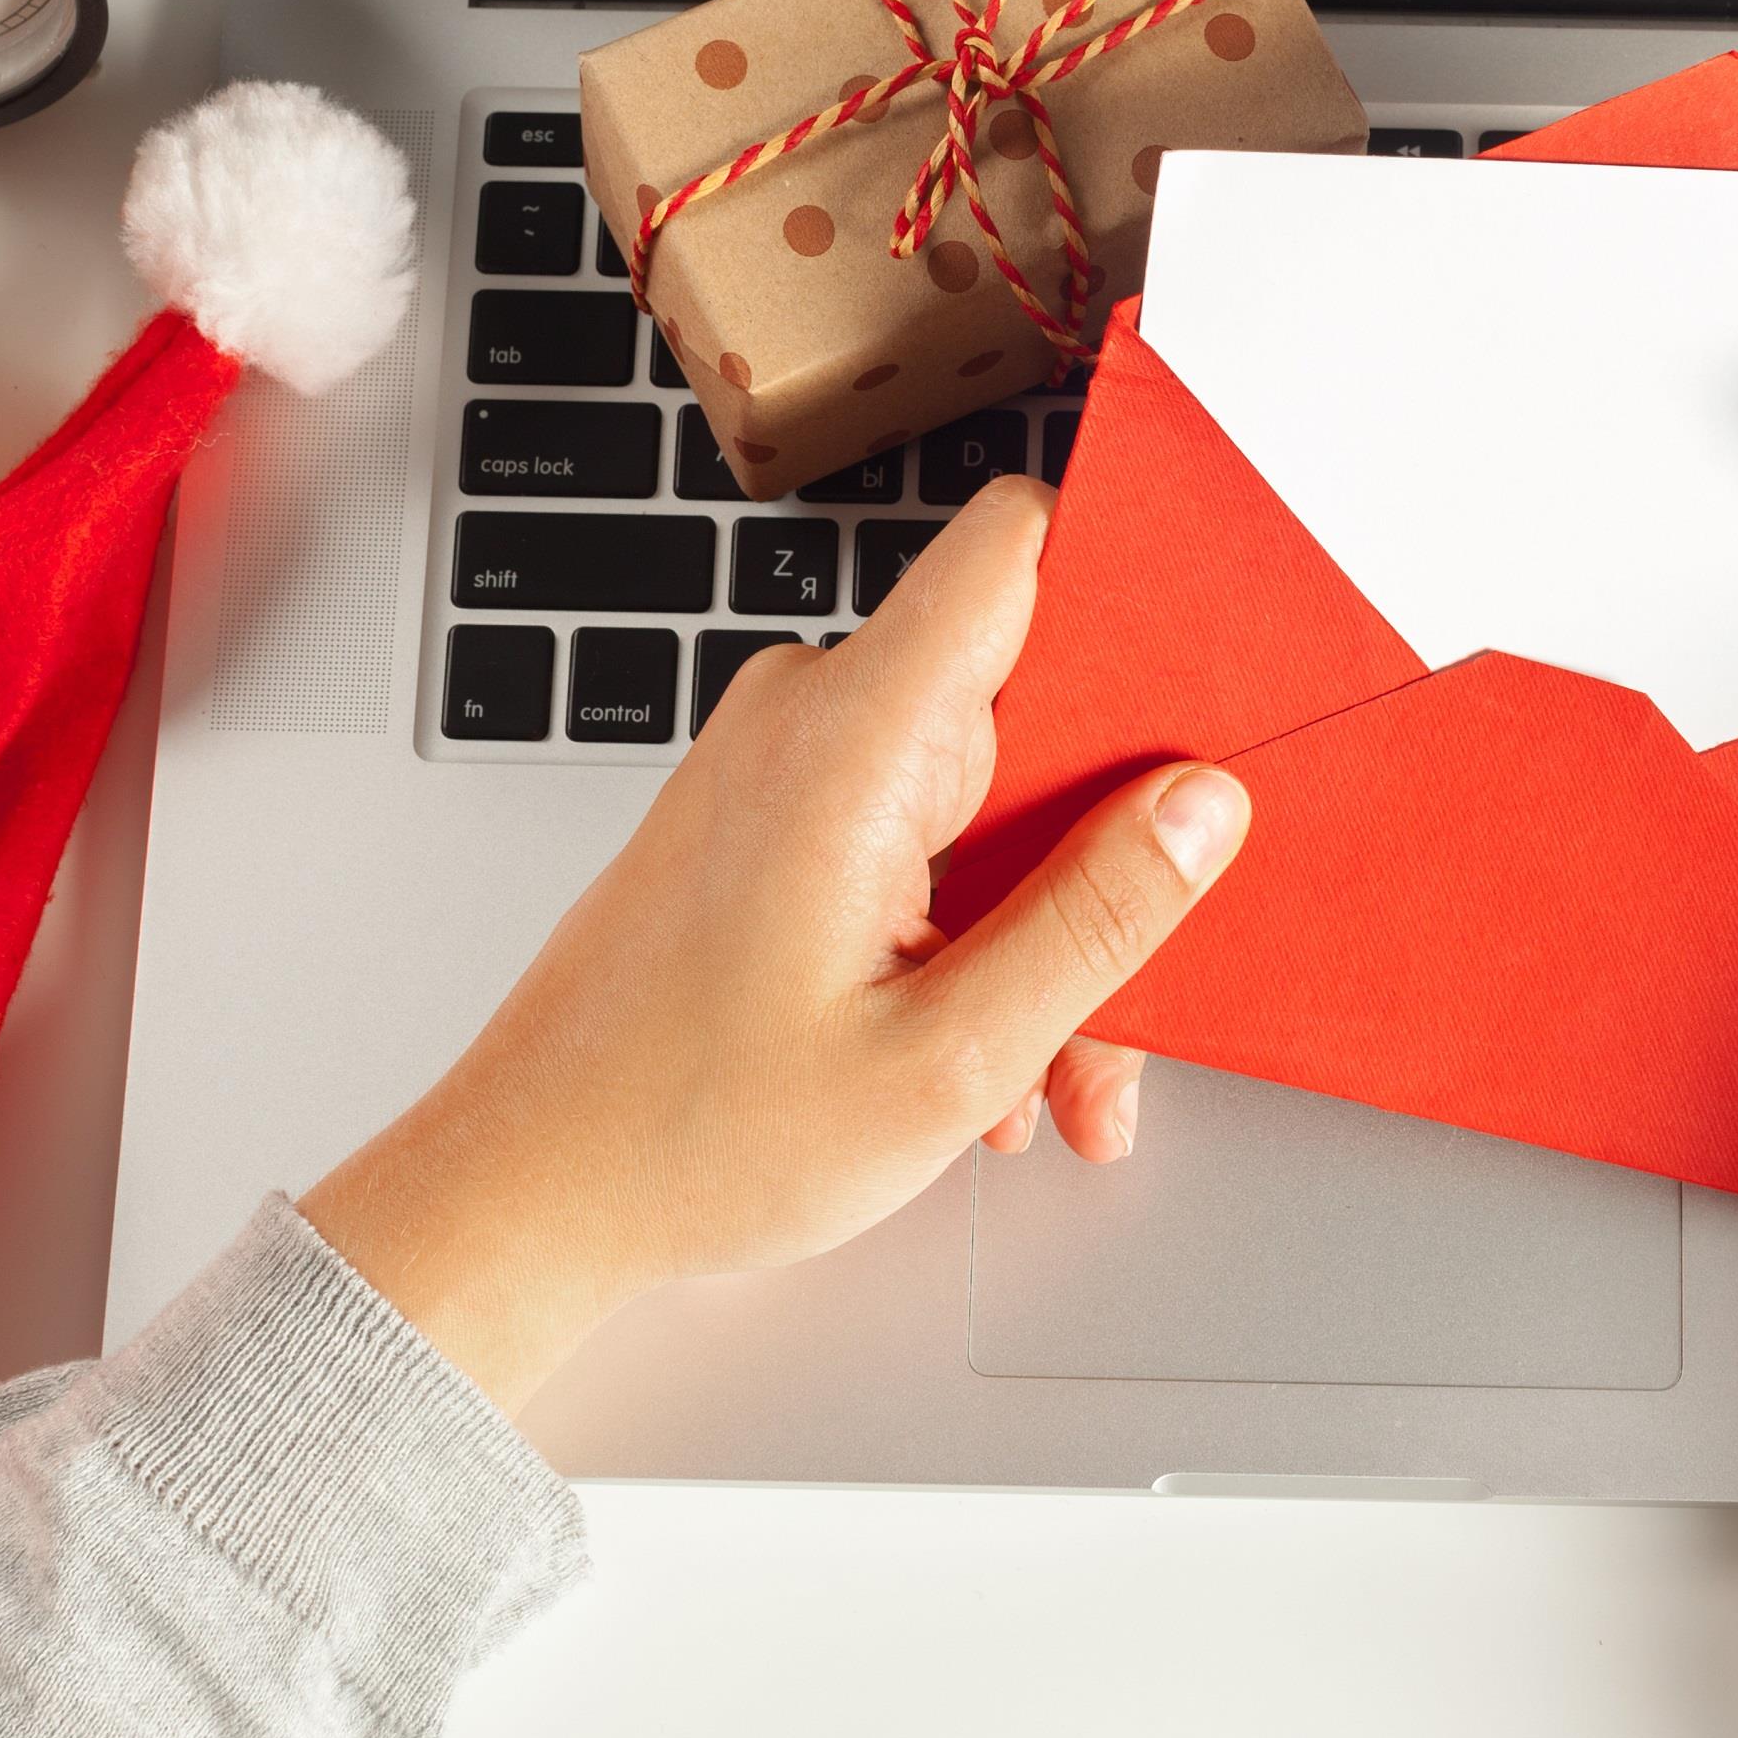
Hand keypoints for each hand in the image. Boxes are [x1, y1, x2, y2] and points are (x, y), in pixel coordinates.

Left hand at [298, 479, 1247, 1410]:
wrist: (527, 1193)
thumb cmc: (682, 1136)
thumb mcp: (946, 1058)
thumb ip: (1097, 918)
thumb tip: (1203, 806)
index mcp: (854, 735)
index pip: (1016, 544)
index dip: (1130, 580)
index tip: (1210, 670)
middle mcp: (816, 715)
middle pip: (1037, 705)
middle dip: (1110, 858)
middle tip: (1127, 1001)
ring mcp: (791, 764)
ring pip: (995, 797)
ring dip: (1046, 931)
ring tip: (1042, 1083)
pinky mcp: (780, 818)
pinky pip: (931, 839)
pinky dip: (976, 939)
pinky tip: (983, 1066)